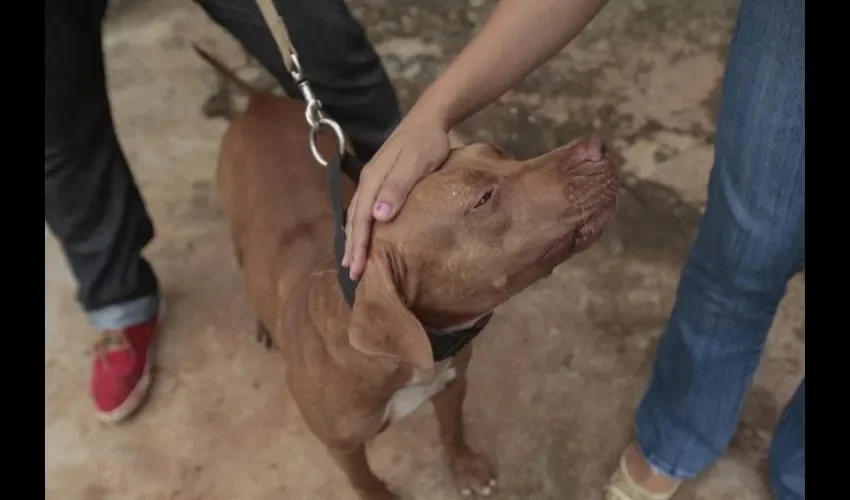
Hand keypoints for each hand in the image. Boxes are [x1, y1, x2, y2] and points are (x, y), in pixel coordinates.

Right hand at [343, 114, 450, 279]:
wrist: (430, 118)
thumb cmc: (427, 143)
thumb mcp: (415, 164)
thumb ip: (397, 188)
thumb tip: (378, 216)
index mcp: (374, 180)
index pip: (362, 220)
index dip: (359, 246)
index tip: (358, 270)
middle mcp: (368, 181)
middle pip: (355, 220)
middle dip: (353, 248)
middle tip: (353, 275)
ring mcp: (373, 179)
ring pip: (357, 215)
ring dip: (353, 239)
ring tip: (352, 261)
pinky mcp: (380, 178)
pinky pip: (364, 208)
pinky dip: (360, 226)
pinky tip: (362, 234)